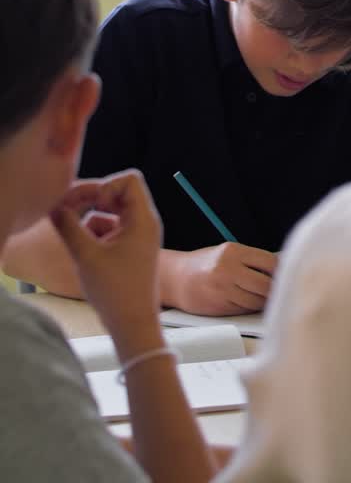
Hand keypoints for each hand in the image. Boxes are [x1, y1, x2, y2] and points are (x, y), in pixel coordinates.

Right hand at [49, 170, 163, 334]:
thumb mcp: (86, 255)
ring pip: (110, 211)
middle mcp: (144, 223)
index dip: (106, 185)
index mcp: (143, 220)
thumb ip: (68, 226)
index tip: (91, 204)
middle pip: (117, 192)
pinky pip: (109, 228)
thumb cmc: (115, 291)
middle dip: (90, 198)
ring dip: (89, 217)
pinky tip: (84, 250)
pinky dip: (93, 232)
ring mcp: (137, 235)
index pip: (130, 180)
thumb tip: (54, 206)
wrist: (132, 322)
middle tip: (66, 210)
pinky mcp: (128, 247)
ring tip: (75, 236)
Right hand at [161, 241, 276, 315]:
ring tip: (263, 295)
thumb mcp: (229, 253)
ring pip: (257, 301)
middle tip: (279, 289)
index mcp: (233, 251)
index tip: (286, 274)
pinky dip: (251, 307)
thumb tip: (284, 268)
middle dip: (275, 289)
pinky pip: (245, 309)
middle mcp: (227, 269)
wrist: (176, 279)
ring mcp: (222, 289)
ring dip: (264, 301)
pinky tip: (248, 301)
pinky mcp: (218, 306)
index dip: (281, 271)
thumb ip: (253, 260)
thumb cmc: (208, 264)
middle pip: (266, 285)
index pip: (270, 263)